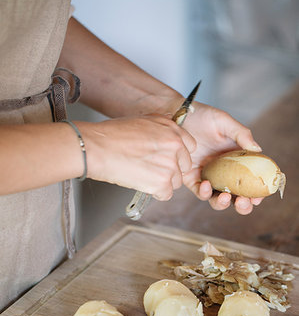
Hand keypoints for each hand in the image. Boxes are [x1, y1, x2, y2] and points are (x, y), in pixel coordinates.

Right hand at [79, 114, 195, 200]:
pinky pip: (166, 194)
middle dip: (170, 169)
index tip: (164, 157)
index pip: (189, 148)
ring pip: (175, 182)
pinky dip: (155, 193)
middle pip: (183, 167)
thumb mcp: (143, 120)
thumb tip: (168, 130)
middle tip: (149, 167)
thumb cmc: (113, 135)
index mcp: (173, 131)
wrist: (97, 148)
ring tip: (142, 174)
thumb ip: (161, 127)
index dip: (176, 155)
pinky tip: (141, 182)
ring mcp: (170, 166)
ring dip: (162, 181)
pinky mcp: (162, 183)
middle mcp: (175, 147)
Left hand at [181, 102, 263, 214]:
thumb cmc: (202, 117)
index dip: (256, 192)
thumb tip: (258, 150)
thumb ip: (242, 134)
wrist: (177, 116)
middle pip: (236, 196)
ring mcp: (208, 177)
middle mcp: (224, 172)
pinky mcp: (192, 179)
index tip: (259, 196)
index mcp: (237, 161)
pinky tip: (206, 184)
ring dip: (223, 203)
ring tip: (224, 197)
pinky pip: (200, 192)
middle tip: (242, 202)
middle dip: (242, 205)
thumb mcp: (224, 122)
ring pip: (217, 199)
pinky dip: (204, 192)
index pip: (251, 182)